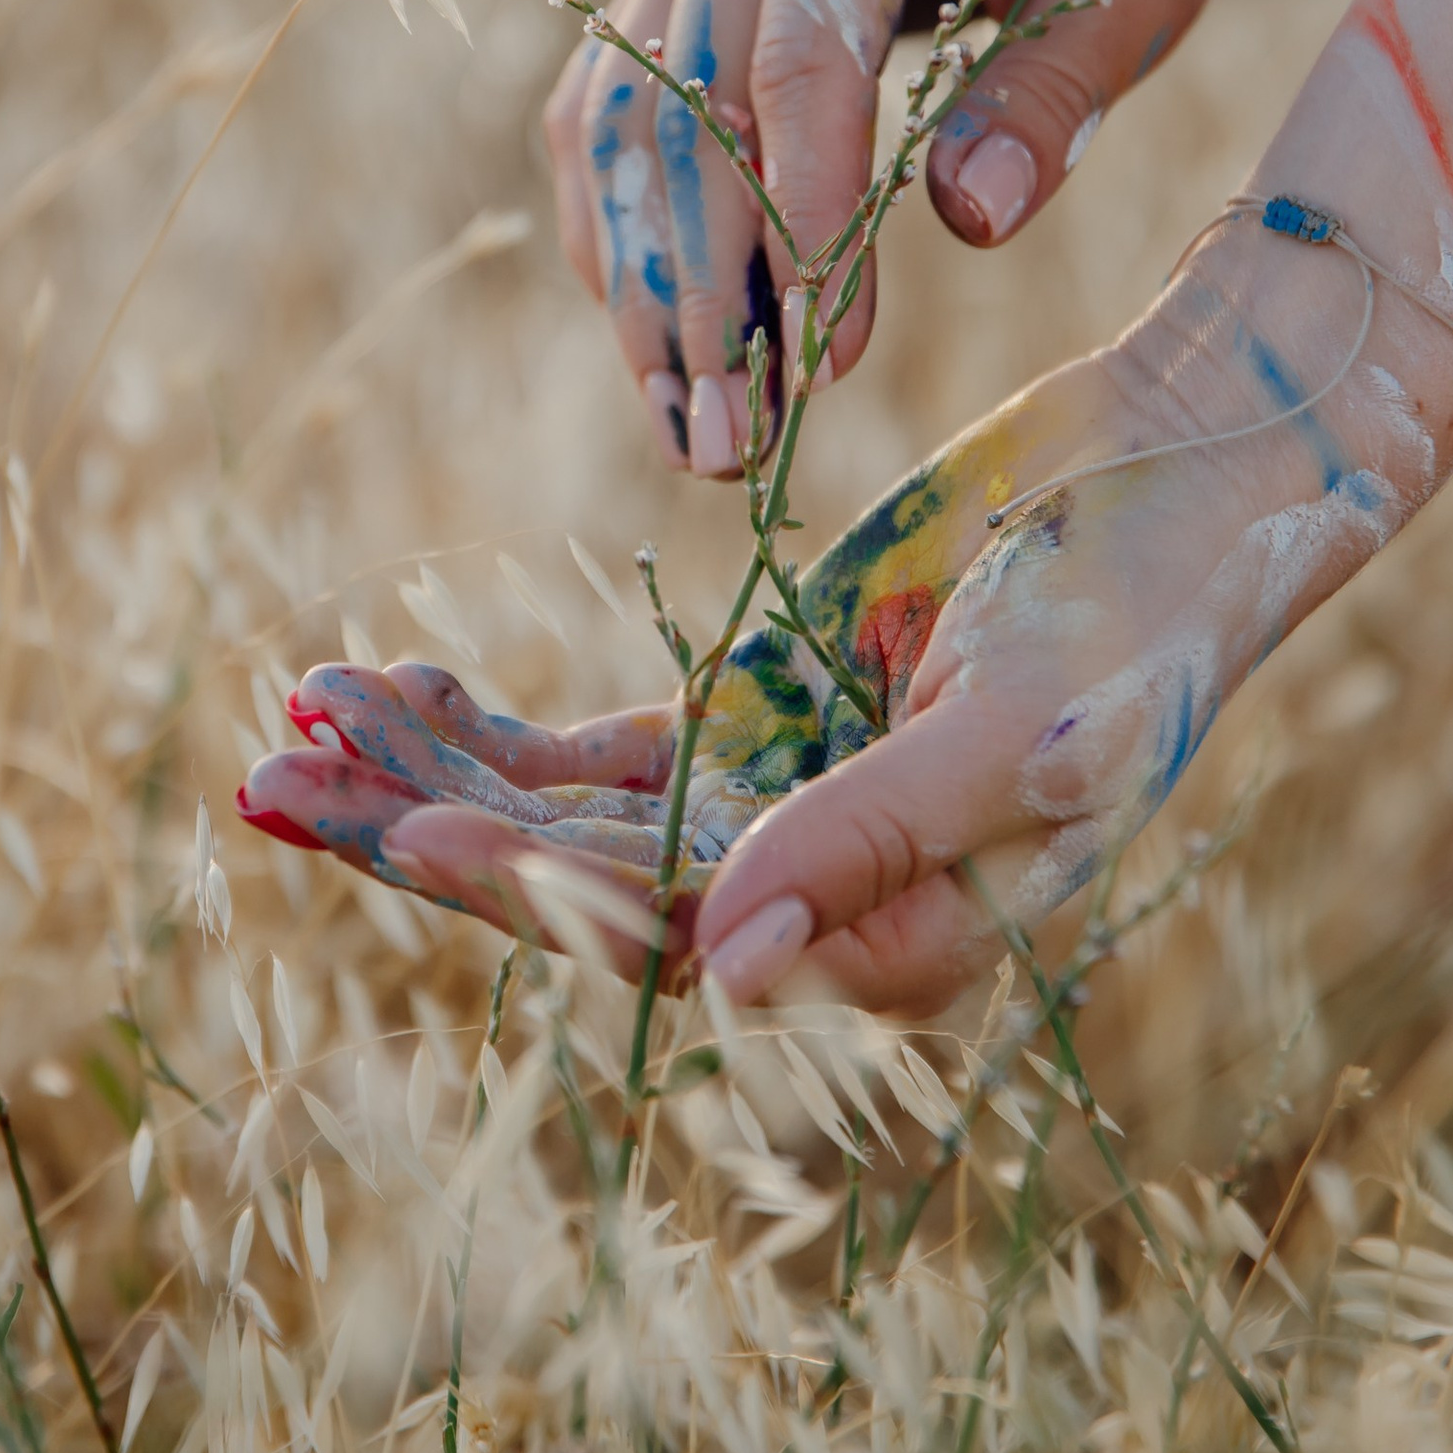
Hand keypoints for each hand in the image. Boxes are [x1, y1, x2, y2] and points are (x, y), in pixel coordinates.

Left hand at [241, 219, 1452, 1011]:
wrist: (1188, 479)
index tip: (406, 836)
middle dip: (420, 837)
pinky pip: (593, 748)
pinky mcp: (755, 712)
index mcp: (897, 935)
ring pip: (565, 818)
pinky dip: (490, 721)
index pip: (680, 942)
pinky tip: (389, 682)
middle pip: (583, 887)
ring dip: (430, 773)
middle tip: (265, 786)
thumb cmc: (1141, 616)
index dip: (535, 896)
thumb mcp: (1021, 731)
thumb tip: (730, 974)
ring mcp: (775, 798)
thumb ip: (876, 841)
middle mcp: (817, 892)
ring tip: (295, 719)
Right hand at [542, 0, 1248, 477]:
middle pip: (682, 101)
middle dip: (705, 292)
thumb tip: (973, 219)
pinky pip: (611, 120)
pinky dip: (634, 243)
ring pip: (621, 124)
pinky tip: (671, 355)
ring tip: (693, 437)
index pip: (799, 47)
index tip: (825, 359)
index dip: (801, 212)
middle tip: (731, 451)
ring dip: (648, 291)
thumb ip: (1053, 90)